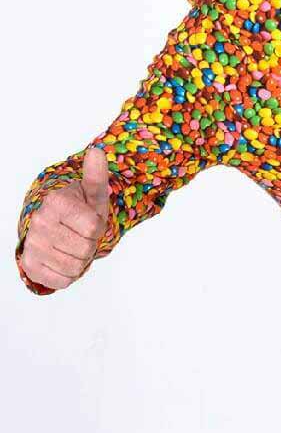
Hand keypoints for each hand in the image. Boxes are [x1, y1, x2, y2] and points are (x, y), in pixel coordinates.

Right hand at [20, 147, 111, 289]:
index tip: (89, 223)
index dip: (98, 229)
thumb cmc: (81, 210)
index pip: (94, 228)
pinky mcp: (29, 266)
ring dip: (81, 260)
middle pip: (86, 248)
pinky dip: (69, 274)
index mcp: (56, 203)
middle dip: (90, 245)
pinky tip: (64, 259)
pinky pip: (63, 280)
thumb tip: (96, 152)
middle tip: (81, 236)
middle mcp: (39, 222)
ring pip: (75, 267)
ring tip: (73, 246)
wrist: (58, 228)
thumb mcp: (93, 194)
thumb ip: (96, 175)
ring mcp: (32, 245)